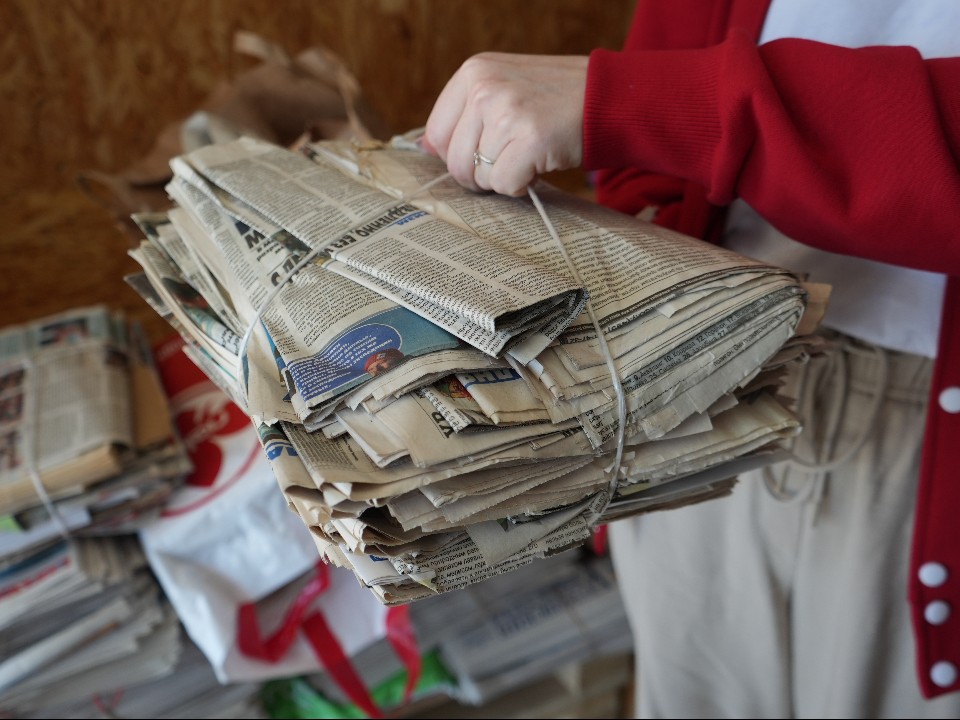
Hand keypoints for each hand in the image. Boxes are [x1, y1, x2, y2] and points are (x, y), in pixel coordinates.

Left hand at [423, 52, 587, 196]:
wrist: (607, 97)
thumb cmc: (555, 98)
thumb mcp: (504, 86)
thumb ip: (465, 111)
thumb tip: (424, 147)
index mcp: (474, 72)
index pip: (435, 133)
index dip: (456, 155)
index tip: (481, 154)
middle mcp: (485, 88)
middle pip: (454, 160)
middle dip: (478, 174)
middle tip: (507, 163)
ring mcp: (507, 112)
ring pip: (479, 175)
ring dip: (502, 178)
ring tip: (526, 157)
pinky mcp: (530, 139)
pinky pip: (504, 184)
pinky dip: (520, 187)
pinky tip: (536, 168)